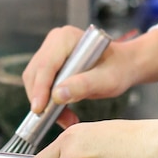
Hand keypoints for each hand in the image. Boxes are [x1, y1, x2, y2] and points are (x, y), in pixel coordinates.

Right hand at [22, 26, 157, 116]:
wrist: (123, 66)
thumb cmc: (118, 69)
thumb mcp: (106, 80)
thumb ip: (83, 86)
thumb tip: (57, 95)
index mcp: (66, 38)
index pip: (46, 65)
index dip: (40, 88)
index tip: (39, 109)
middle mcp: (54, 42)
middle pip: (35, 74)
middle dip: (41, 99)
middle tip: (57, 119)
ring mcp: (49, 52)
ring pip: (34, 81)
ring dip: (44, 103)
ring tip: (64, 117)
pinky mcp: (48, 65)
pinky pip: (39, 85)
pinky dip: (47, 101)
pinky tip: (61, 112)